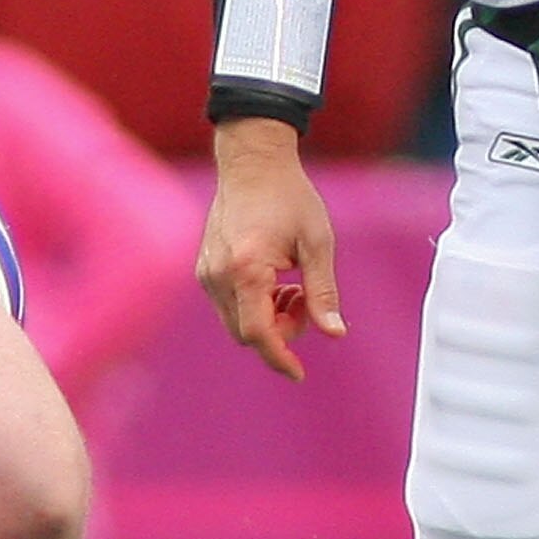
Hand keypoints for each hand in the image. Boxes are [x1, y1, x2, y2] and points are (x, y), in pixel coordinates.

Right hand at [198, 119, 344, 381]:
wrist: (253, 164)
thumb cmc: (290, 198)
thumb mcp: (318, 244)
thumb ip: (323, 293)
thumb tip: (335, 334)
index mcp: (246, 270)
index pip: (258, 333)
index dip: (280, 357)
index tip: (299, 374)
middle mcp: (218, 275)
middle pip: (245, 333)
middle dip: (280, 332)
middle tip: (306, 302)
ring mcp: (205, 272)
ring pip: (235, 321)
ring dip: (267, 318)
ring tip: (293, 287)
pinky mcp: (203, 268)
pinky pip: (227, 305)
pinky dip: (253, 305)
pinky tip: (275, 281)